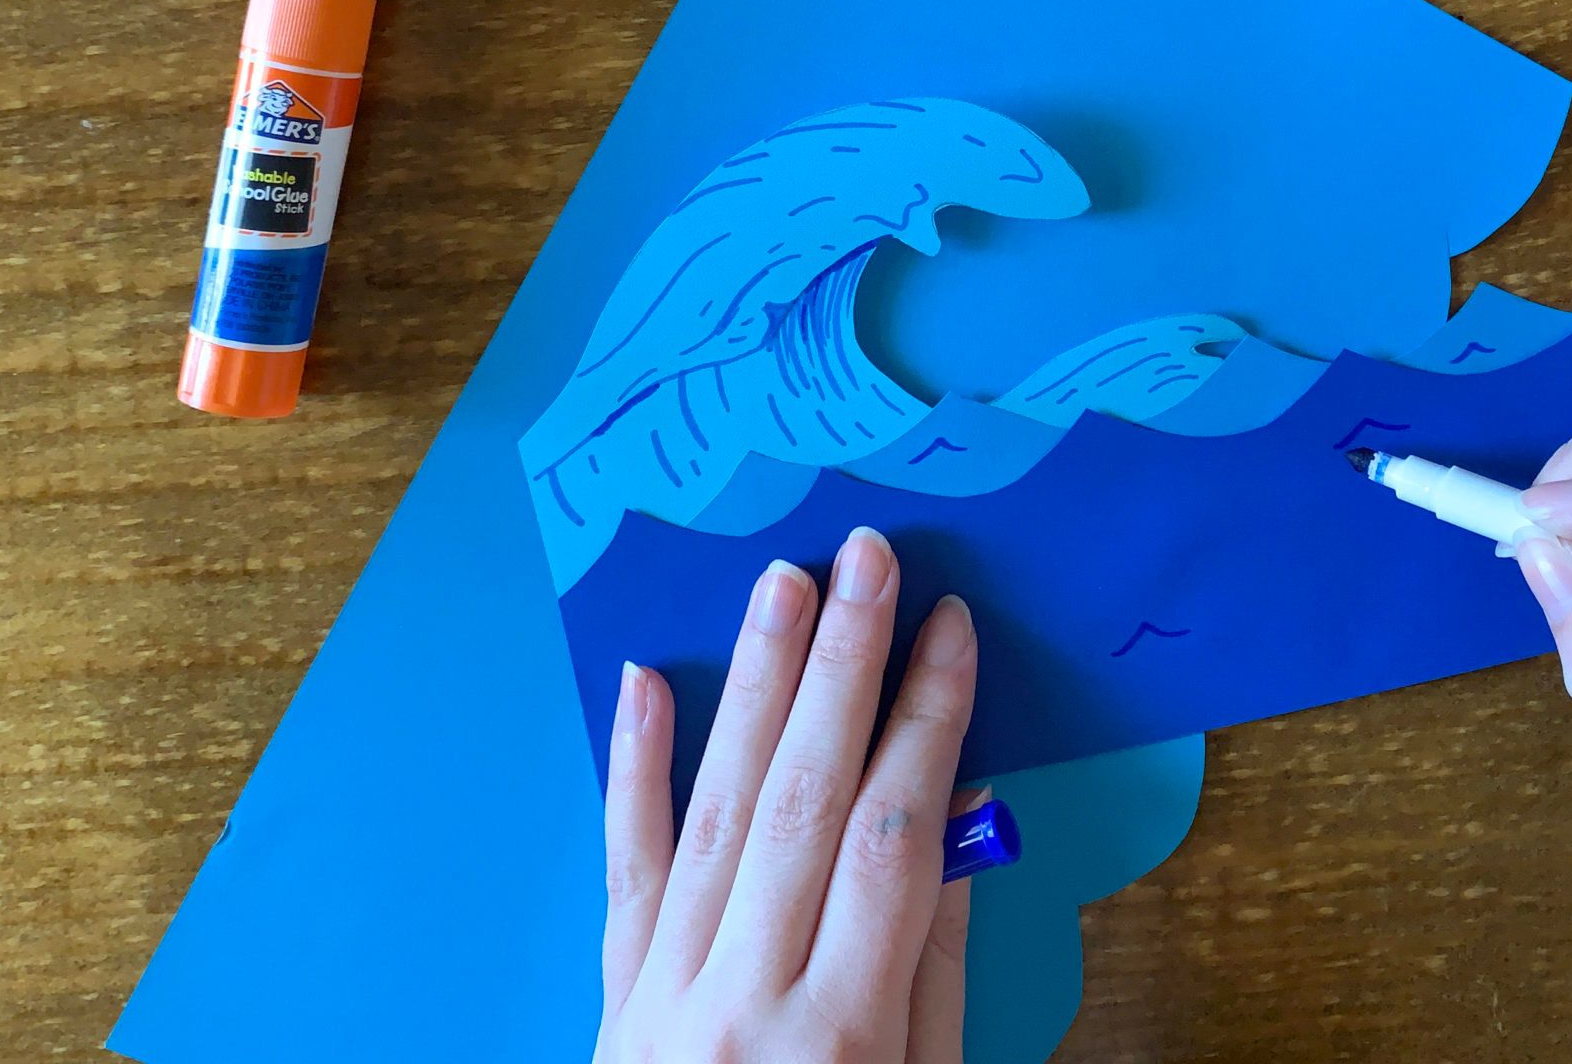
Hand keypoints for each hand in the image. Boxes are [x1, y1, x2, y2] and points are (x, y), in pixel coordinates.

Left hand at [596, 527, 977, 1063]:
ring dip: (754, 687)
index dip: (930, 723)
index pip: (895, 841)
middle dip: (844, 667)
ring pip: (716, 812)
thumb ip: (935, 976)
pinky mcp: (614, 1002)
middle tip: (868, 555)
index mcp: (843, 1038)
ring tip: (781, 583)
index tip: (953, 628)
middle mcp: (744, 1004)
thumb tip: (956, 832)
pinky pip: (623, 872)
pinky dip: (631, 772)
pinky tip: (642, 683)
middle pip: (804, 801)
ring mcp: (665, 999)